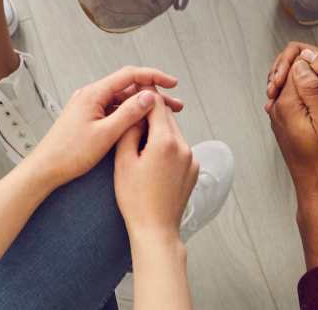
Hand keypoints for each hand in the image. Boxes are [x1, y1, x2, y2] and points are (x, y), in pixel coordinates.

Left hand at [26, 66, 183, 189]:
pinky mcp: (88, 118)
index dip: (154, 77)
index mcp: (94, 94)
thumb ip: (129, 113)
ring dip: (143, 107)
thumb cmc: (69, 154)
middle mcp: (91, 95)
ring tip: (163, 117)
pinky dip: (130, 115)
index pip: (130, 75)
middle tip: (174, 105)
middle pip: (128, 87)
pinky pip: (114, 111)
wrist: (45, 170)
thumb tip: (150, 96)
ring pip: (122, 100)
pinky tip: (143, 125)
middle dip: (153, 95)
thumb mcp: (105, 135)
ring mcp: (89, 106)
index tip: (172, 83)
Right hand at [114, 94, 198, 244]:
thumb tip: (135, 113)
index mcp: (165, 141)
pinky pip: (179, 148)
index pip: (155, 105)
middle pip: (167, 117)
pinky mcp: (194, 170)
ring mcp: (191, 159)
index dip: (144, 94)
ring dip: (159, 129)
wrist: (155, 230)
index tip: (134, 87)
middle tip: (134, 107)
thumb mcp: (123, 162)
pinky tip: (152, 155)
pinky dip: (167, 145)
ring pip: (173, 132)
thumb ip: (129, 131)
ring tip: (140, 134)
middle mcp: (183, 146)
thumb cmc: (135, 200)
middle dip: (150, 111)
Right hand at [267, 45, 317, 168]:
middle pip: (294, 62)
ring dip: (280, 86)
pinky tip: (279, 108)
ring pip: (293, 78)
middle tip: (271, 92)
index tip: (279, 82)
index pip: (302, 51)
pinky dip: (285, 98)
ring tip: (272, 100)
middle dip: (279, 73)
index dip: (287, 63)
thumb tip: (306, 55)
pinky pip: (297, 94)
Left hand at [267, 59, 317, 200]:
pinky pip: (295, 102)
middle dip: (310, 74)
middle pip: (290, 75)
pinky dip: (308, 100)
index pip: (294, 66)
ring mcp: (279, 118)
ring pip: (293, 88)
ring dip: (310, 87)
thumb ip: (312, 89)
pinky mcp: (285, 125)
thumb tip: (302, 64)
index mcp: (286, 105)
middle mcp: (277, 109)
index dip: (314, 64)